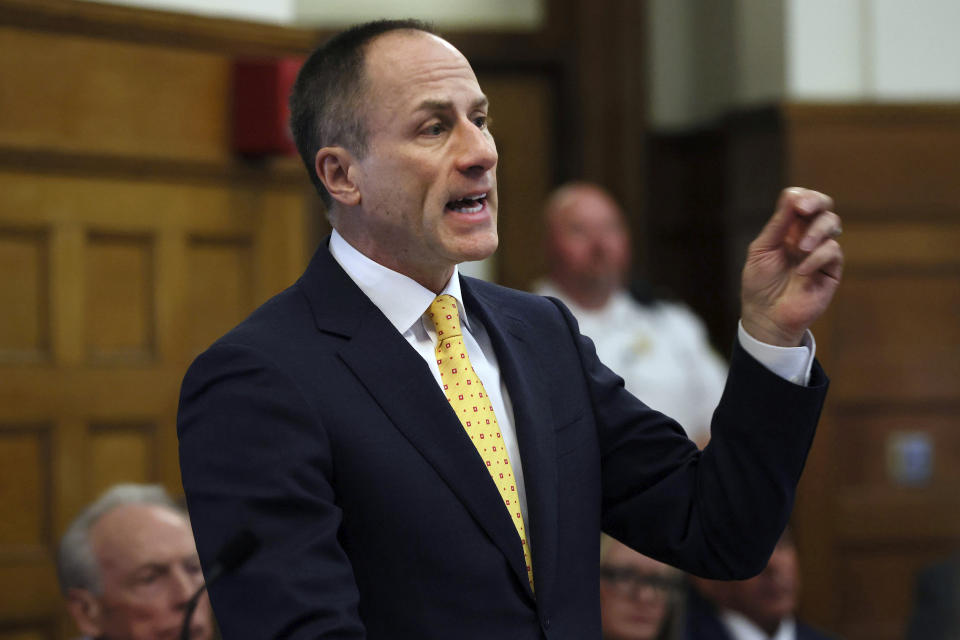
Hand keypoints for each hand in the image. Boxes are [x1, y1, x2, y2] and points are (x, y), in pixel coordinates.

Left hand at [741, 187, 843, 346]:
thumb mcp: (762, 250)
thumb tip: (792, 195)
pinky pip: (833, 251)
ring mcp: (820, 252)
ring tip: (800, 248)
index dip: (802, 197)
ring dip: (816, 231)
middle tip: (804, 210)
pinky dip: (817, 257)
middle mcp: (806, 236)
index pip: (802, 202)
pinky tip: (802, 272)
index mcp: (787, 229)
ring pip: (832, 223)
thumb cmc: (759, 284)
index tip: (795, 203)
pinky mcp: (832, 270)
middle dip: (816, 202)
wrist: (766, 317)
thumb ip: (778, 225)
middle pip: (823, 207)